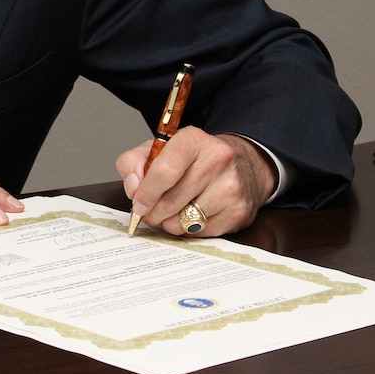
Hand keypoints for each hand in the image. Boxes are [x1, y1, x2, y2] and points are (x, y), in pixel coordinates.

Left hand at [116, 129, 276, 237]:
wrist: (241, 166)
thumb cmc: (193, 159)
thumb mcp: (159, 150)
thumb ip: (133, 163)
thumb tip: (133, 189)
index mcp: (193, 140)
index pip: (164, 171)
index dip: (146, 193)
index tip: (138, 204)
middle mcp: (217, 160)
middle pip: (170, 202)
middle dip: (153, 213)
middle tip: (151, 212)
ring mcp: (230, 188)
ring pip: (183, 222)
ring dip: (170, 223)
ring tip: (173, 211)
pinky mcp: (238, 212)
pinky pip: (199, 233)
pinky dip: (189, 229)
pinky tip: (192, 215)